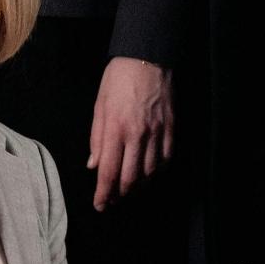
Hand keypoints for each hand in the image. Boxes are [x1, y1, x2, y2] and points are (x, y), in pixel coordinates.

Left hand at [86, 57, 173, 209]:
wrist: (147, 58)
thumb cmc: (118, 80)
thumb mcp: (99, 106)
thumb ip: (97, 138)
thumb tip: (94, 165)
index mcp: (115, 129)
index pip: (108, 172)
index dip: (104, 194)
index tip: (100, 205)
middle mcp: (137, 135)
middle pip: (130, 178)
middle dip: (120, 195)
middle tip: (112, 201)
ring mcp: (157, 133)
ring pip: (150, 172)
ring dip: (138, 186)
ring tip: (129, 190)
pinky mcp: (171, 128)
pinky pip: (166, 159)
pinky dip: (157, 171)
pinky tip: (149, 174)